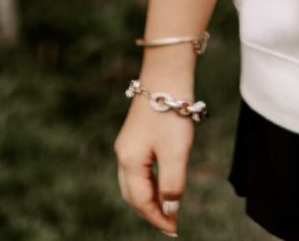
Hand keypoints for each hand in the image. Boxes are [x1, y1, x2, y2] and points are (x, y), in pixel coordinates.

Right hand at [115, 96, 195, 235]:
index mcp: (129, 162)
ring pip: (134, 182)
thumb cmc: (170, 112)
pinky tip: (163, 182)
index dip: (157, 218)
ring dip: (150, 198)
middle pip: (133, 195)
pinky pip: (138, 168)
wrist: (166, 74)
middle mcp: (123, 155)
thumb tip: (169, 208)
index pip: (141, 201)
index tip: (174, 229)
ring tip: (168, 207)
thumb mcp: (176, 152)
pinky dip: (150, 182)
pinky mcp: (135, 135)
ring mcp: (127, 144)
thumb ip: (172, 183)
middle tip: (170, 223)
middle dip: (151, 211)